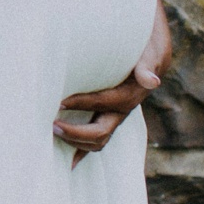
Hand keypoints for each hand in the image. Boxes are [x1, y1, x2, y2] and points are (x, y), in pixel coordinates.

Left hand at [55, 3, 171, 167]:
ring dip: (75, 143)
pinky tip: (64, 161)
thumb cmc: (143, 42)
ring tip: (51, 134)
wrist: (148, 47)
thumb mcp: (148, 48)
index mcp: (132, 93)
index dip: (83, 103)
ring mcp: (114, 116)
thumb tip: (151, 81)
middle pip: (101, 133)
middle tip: (51, 124)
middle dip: (76, 133)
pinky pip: (94, 138)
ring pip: (97, 140)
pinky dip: (80, 151)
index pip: (106, 102)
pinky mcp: (106, 116)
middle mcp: (122, 110)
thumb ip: (146, 64)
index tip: (60, 99)